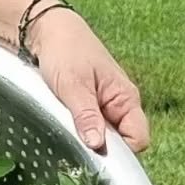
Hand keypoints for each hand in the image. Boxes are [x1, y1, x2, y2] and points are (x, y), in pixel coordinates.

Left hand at [27, 7, 150, 155]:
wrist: (46, 31)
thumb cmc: (64, 51)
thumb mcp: (73, 86)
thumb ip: (87, 116)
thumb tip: (97, 145)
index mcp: (126, 98)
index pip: (138, 139)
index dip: (120, 152)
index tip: (95, 153)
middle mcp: (119, 106)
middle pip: (121, 142)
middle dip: (101, 148)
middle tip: (75, 143)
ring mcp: (103, 107)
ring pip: (102, 137)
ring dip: (86, 139)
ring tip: (67, 130)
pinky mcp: (88, 108)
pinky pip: (88, 128)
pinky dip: (77, 131)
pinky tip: (63, 126)